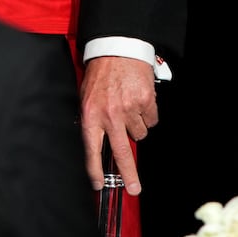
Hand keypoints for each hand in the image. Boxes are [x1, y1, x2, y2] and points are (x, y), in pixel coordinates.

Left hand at [79, 55, 157, 193]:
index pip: (91, 151)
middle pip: (121, 153)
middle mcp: (110, 115)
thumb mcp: (86, 98)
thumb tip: (97, 145)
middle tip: (134, 188)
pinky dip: (148, 115)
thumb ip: (92, 121)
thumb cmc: (100, 73)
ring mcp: (129, 109)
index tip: (99, 185)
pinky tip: (140, 103)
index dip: (95, 171)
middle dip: (129, 174)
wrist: (117, 48)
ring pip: (139, 134)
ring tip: (129, 109)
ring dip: (136, 126)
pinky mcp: (145, 101)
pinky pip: (151, 120)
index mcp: (91, 116)